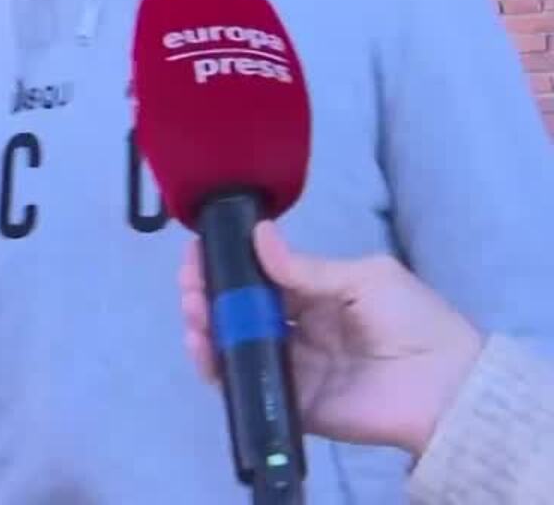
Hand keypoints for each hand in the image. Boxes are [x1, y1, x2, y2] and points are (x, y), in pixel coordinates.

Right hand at [179, 220, 483, 455]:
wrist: (447, 387)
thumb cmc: (413, 321)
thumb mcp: (365, 279)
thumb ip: (307, 267)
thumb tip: (257, 235)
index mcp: (315, 295)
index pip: (259, 276)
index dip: (227, 263)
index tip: (197, 251)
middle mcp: (297, 329)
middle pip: (239, 310)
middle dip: (207, 294)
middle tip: (188, 284)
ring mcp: (292, 366)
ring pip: (235, 344)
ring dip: (205, 326)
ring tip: (192, 312)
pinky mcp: (291, 400)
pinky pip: (247, 383)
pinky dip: (219, 368)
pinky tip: (203, 348)